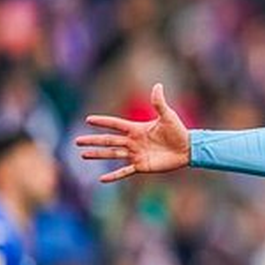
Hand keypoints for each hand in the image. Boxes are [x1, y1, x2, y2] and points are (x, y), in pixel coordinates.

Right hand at [76, 83, 190, 182]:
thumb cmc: (178, 131)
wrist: (188, 149)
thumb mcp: (168, 116)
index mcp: (137, 129)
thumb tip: (157, 85)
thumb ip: (159, 102)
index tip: (88, 119)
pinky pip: (124, 171)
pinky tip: (102, 179)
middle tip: (77, 141)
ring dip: (98, 155)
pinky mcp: (141, 166)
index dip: (103, 122)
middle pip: (109, 141)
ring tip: (83, 155)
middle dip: (93, 140)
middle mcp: (133, 142)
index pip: (115, 124)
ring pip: (112, 154)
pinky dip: (114, 175)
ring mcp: (136, 154)